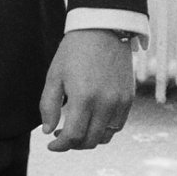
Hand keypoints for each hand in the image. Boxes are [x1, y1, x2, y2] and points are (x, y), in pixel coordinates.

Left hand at [39, 29, 133, 151]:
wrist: (103, 29)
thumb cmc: (73, 51)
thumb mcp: (54, 76)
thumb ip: (48, 106)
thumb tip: (48, 131)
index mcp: (84, 98)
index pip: (73, 137)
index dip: (60, 146)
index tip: (50, 144)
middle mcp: (105, 104)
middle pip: (90, 141)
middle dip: (73, 144)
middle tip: (61, 136)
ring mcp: (120, 102)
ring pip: (105, 136)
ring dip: (89, 139)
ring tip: (77, 128)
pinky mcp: (129, 98)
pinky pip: (118, 125)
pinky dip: (104, 129)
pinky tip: (92, 120)